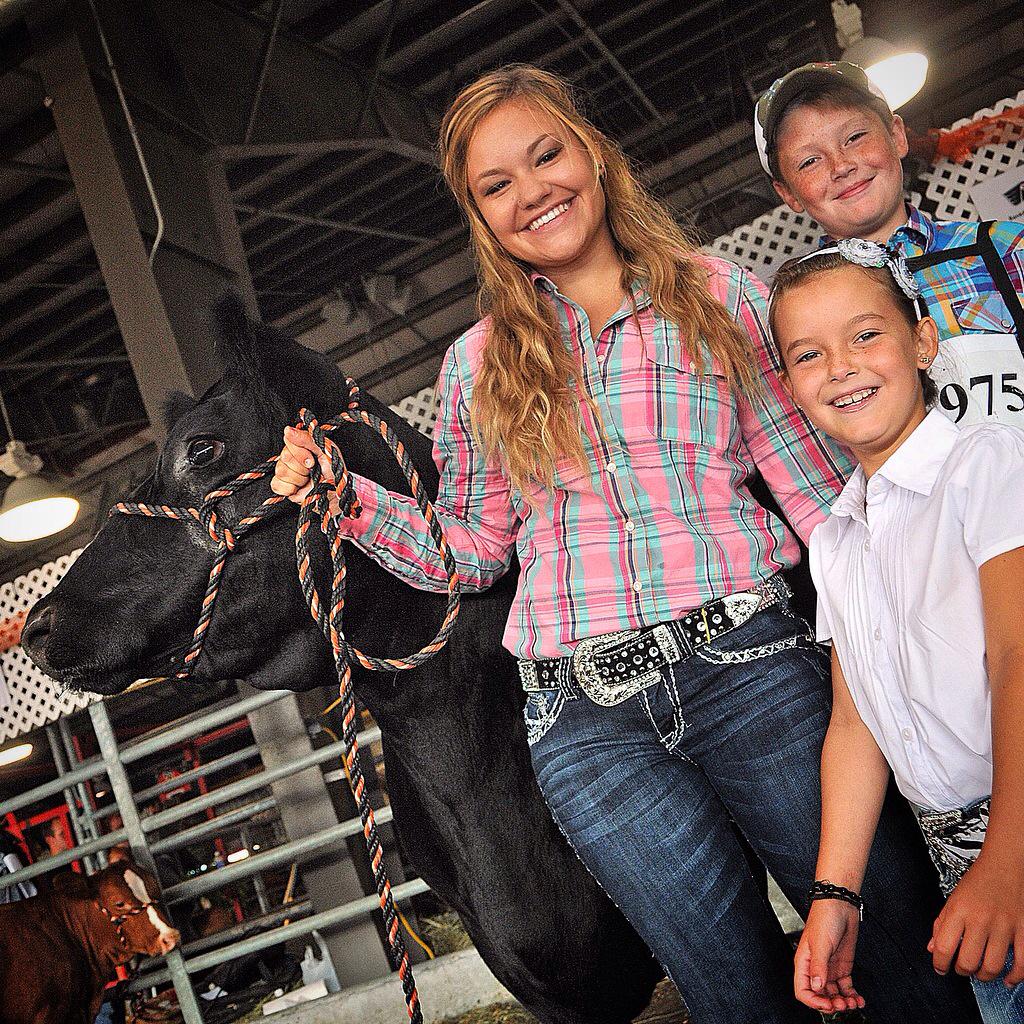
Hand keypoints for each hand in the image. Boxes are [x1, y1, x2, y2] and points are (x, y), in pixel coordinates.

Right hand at [270, 426, 338, 514]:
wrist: (335, 491)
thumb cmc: (333, 469)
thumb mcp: (324, 449)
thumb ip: (306, 438)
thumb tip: (288, 430)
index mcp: (299, 445)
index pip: (288, 441)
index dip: (301, 453)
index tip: (313, 460)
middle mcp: (290, 457)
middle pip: (285, 457)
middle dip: (302, 466)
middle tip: (312, 470)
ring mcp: (285, 472)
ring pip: (281, 471)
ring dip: (299, 478)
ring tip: (308, 479)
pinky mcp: (283, 487)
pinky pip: (276, 485)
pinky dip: (289, 488)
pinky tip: (299, 487)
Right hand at [794, 900, 864, 1012]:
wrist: (841, 906)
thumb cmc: (825, 918)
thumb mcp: (820, 943)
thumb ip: (818, 966)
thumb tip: (816, 987)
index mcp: (804, 963)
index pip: (803, 991)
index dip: (814, 1002)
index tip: (827, 1005)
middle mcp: (816, 968)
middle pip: (819, 996)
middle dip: (831, 1004)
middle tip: (843, 1005)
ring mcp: (830, 968)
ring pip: (834, 994)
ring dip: (843, 1002)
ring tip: (853, 1002)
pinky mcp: (842, 967)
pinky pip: (846, 988)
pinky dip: (852, 996)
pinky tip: (858, 998)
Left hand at [929, 851, 1023, 985]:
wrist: (1006, 864)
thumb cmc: (979, 879)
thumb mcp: (953, 897)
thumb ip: (941, 923)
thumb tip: (933, 948)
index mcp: (959, 910)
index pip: (944, 946)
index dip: (939, 963)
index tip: (940, 967)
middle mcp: (981, 919)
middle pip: (969, 961)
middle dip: (962, 971)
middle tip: (961, 968)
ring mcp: (1004, 926)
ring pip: (993, 966)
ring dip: (984, 976)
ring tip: (980, 972)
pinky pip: (1022, 963)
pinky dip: (1015, 977)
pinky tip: (1007, 979)